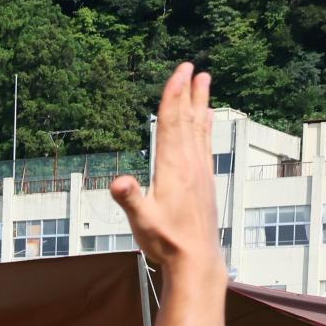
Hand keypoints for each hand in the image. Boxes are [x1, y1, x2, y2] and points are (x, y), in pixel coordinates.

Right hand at [110, 63, 218, 270]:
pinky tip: (207, 120)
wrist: (196, 259)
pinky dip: (205, 126)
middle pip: (189, 119)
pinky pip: (205, 144)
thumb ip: (130, 199)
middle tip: (192, 66)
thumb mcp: (142, 221)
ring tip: (205, 81)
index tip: (180, 71)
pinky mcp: (204, 180)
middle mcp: (190, 164)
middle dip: (189, 92)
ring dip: (200, 103)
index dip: (174, 96)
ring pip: (200, 128)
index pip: (173, 124)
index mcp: (173, 168)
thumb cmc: (166, 241)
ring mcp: (200, 171)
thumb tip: (118, 181)